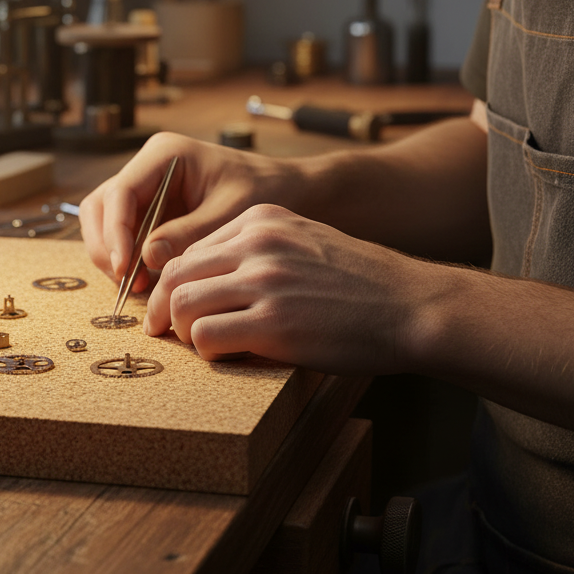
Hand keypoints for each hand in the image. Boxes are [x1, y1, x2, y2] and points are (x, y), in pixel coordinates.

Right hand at [80, 132, 299, 290]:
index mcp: (164, 155)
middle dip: (106, 247)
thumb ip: (189, 234)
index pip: (119, 193)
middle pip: (101, 208)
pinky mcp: (151, 213)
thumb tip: (147, 258)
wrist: (288, 191)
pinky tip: (148, 284)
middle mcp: (147, 169)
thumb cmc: (265, 191)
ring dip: (113, 257)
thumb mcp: (231, 213)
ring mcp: (145, 191)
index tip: (125, 268)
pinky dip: (128, 262)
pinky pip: (124, 237)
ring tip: (139, 288)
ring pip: (105, 224)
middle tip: (127, 283)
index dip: (115, 233)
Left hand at [144, 204, 432, 374]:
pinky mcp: (272, 323)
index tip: (173, 306)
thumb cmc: (361, 284)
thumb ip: (258, 252)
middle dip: (161, 307)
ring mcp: (264, 281)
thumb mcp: (305, 243)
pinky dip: (206, 350)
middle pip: (175, 273)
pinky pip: (206, 336)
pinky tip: (226, 354)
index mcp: (262, 219)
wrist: (412, 306)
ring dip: (181, 331)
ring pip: (181, 303)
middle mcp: (258, 243)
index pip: (191, 248)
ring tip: (199, 344)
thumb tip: (208, 283)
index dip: (175, 282)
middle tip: (163, 331)